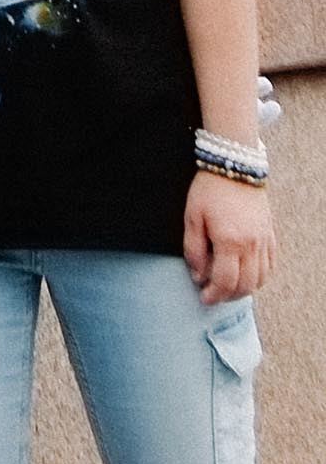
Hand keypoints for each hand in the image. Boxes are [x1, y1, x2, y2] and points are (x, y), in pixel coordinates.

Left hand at [183, 171, 275, 303]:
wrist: (234, 165)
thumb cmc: (208, 189)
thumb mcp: (192, 216)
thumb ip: (194, 248)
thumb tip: (197, 274)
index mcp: (230, 241)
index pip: (225, 281)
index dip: (214, 294)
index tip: (203, 298)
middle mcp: (252, 245)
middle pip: (245, 285)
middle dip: (228, 296)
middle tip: (213, 295)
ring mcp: (264, 240)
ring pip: (261, 279)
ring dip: (245, 289)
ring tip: (227, 287)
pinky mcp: (270, 234)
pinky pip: (270, 265)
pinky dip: (259, 276)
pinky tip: (246, 274)